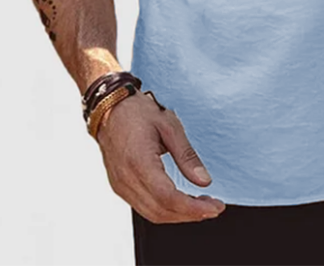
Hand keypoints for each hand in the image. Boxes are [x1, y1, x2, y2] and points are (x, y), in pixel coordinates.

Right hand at [95, 90, 226, 223]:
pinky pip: (143, 207)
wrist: (110, 109)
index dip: (193, 208)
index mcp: (139, 163)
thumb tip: (204, 180)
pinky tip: (180, 201)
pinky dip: (165, 210)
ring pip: (152, 214)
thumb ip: (187, 156)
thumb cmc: (137, 112)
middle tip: (213, 207)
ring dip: (179, 215)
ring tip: (200, 206)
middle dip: (191, 214)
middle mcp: (126, 180)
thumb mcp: (169, 127)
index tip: (214, 207)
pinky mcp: (120, 186)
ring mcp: (121, 186)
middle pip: (161, 211)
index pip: (168, 198)